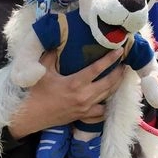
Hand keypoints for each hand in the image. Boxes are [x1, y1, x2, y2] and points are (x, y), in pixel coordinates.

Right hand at [7, 49, 125, 139]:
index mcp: (75, 83)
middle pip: (109, 83)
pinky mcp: (84, 116)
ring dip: (116, 86)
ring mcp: (86, 108)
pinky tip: (109, 98)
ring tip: (121, 77)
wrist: (32, 116)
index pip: (97, 69)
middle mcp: (84, 96)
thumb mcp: (43, 71)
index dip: (110, 59)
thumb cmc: (37, 92)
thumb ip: (52, 55)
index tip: (119, 51)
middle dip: (118, 73)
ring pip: (108, 96)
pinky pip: (102, 112)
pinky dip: (107, 105)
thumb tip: (58, 41)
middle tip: (125, 64)